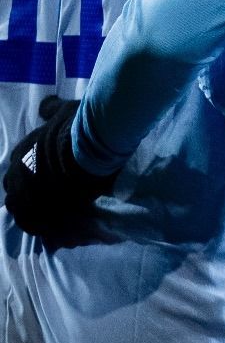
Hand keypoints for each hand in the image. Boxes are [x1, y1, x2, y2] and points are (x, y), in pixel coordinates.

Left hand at [3, 97, 114, 238]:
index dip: (27, 183)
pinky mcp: (48, 211)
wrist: (93, 143)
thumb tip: (45, 107)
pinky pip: (44, 228)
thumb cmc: (79, 125)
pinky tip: (65, 235)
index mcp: (20, 155)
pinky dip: (52, 232)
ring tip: (60, 227)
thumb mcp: (63, 111)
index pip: (14, 177)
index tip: (43, 184)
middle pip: (18, 200)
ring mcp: (32, 197)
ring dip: (42, 222)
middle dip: (32, 205)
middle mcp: (20, 178)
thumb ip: (51, 110)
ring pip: (29, 217)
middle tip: (51, 206)